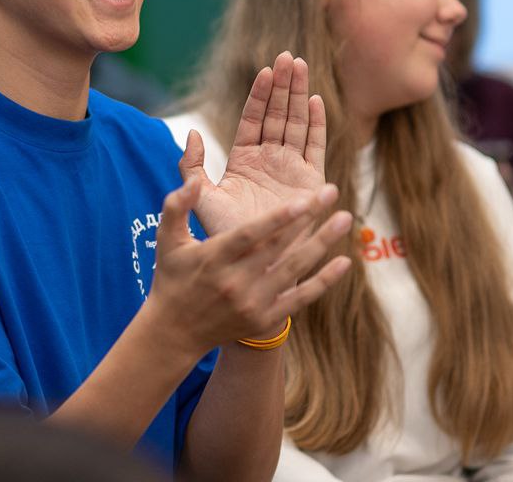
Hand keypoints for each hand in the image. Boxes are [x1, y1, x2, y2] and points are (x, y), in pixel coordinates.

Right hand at [146, 177, 351, 358]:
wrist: (175, 333)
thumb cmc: (173, 278)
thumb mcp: (167, 240)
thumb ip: (177, 206)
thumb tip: (194, 180)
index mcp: (213, 258)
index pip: (251, 235)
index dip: (278, 219)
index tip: (303, 200)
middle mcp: (235, 282)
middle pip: (280, 247)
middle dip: (309, 219)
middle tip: (333, 192)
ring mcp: (252, 303)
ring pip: (295, 269)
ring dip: (322, 243)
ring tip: (344, 219)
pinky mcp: (264, 319)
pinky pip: (300, 298)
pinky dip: (324, 281)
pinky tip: (344, 262)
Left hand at [181, 52, 325, 236]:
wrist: (251, 264)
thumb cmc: (224, 236)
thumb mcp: (201, 197)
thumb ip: (191, 166)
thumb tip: (191, 132)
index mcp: (244, 160)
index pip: (253, 119)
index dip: (259, 95)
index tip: (265, 70)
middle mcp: (270, 160)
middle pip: (278, 115)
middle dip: (283, 86)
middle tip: (287, 57)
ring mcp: (291, 169)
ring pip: (297, 124)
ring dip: (299, 96)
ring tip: (301, 67)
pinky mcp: (311, 183)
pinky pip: (315, 148)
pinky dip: (317, 125)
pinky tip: (316, 101)